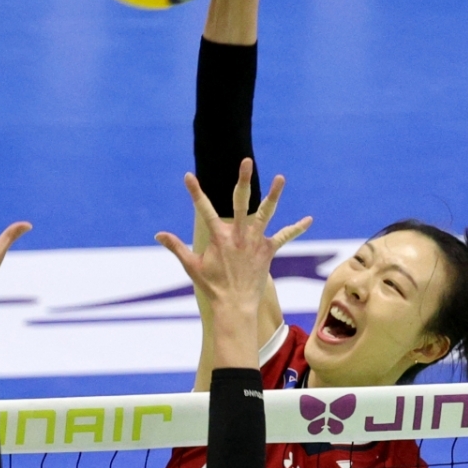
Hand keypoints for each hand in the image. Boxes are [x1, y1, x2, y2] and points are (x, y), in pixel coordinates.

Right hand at [156, 161, 310, 363]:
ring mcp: (255, 242)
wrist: (235, 306)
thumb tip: (158, 234)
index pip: (204, 209)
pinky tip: (309, 220)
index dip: (195, 193)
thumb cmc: (212, 287)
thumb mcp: (191, 266)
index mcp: (219, 237)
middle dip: (243, 180)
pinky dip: (296, 229)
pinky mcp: (267, 251)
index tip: (188, 176)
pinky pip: (284, 237)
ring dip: (274, 195)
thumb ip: (176, 247)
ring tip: (281, 177)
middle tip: (246, 161)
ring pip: (265, 213)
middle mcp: (238, 235)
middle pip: (241, 202)